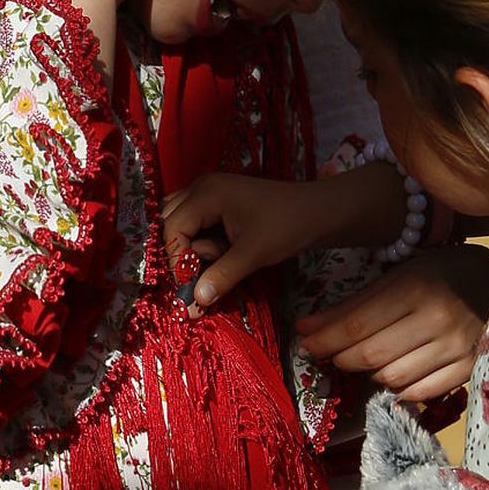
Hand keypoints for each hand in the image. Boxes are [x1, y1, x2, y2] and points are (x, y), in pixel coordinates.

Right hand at [163, 172, 348, 308]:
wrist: (319, 212)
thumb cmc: (287, 227)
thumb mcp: (252, 255)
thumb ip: (220, 276)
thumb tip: (194, 302)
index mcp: (206, 193)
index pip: (171, 228)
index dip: (177, 260)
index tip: (190, 285)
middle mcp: (202, 187)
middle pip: (170, 221)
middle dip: (182, 250)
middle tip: (202, 270)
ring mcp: (211, 192)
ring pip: (182, 221)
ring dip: (192, 245)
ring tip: (216, 258)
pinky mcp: (220, 202)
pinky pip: (197, 221)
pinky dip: (203, 240)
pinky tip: (222, 252)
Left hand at [295, 244, 488, 404]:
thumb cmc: (441, 274)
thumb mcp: (399, 276)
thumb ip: (354, 305)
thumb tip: (306, 329)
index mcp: (416, 288)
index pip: (357, 325)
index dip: (325, 338)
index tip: (304, 342)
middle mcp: (436, 320)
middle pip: (372, 356)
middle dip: (342, 357)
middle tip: (332, 352)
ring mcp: (456, 348)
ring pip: (392, 379)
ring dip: (370, 373)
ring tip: (367, 359)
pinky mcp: (469, 369)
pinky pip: (420, 393)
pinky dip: (398, 388)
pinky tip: (395, 373)